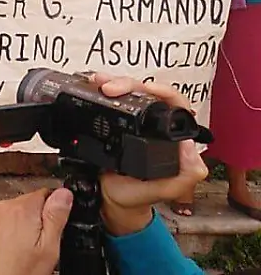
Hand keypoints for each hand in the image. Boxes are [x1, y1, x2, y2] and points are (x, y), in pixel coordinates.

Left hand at [0, 187, 72, 274]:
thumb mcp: (48, 247)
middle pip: (28, 203)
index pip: (46, 193)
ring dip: (20, 224)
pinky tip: (8, 249)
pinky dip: (4, 231)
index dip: (53, 210)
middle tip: (38, 243)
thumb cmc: (19, 272)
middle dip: (36, 218)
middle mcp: (3, 208)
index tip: (53, 226)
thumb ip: (56, 217)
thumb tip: (64, 193)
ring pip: (12, 212)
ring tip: (22, 249)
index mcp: (23, 210)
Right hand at [87, 74, 208, 235]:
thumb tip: (190, 146)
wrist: (111, 199)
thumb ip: (187, 174)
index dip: (161, 91)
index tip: (144, 90)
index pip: (175, 103)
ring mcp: (135, 122)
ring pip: (129, 93)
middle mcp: (156, 125)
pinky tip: (92, 87)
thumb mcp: (168, 190)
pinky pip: (112, 101)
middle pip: (147, 92)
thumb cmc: (139, 195)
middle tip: (109, 88)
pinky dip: (100, 91)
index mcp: (173, 136)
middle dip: (128, 84)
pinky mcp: (116, 122)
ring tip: (98, 82)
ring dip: (113, 82)